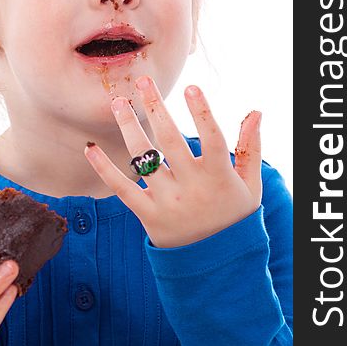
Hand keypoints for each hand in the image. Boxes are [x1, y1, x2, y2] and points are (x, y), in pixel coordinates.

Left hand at [84, 76, 261, 248]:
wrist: (216, 264)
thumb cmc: (234, 216)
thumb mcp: (251, 186)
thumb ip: (251, 148)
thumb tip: (256, 112)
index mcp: (219, 178)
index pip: (212, 139)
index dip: (202, 113)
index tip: (191, 87)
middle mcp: (191, 188)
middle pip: (170, 141)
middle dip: (155, 108)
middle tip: (143, 81)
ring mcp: (167, 202)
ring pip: (144, 159)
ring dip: (129, 128)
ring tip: (118, 102)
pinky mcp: (148, 214)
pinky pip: (122, 188)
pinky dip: (104, 168)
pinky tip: (91, 147)